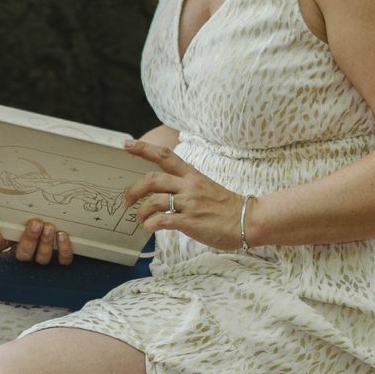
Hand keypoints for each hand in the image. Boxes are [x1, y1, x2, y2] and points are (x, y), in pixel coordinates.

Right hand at [0, 218, 73, 264]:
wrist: (52, 223)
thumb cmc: (30, 223)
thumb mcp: (16, 221)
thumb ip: (5, 227)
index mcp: (11, 245)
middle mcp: (27, 255)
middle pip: (24, 255)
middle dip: (30, 239)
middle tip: (35, 223)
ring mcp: (44, 258)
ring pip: (42, 258)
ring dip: (45, 243)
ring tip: (49, 227)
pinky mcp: (61, 258)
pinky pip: (63, 260)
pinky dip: (64, 249)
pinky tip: (62, 235)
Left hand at [121, 136, 241, 249]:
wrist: (247, 220)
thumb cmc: (226, 207)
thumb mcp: (205, 186)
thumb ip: (185, 185)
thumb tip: (164, 192)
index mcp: (192, 175)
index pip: (165, 156)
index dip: (144, 149)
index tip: (127, 145)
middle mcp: (189, 186)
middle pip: (152, 180)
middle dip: (133, 190)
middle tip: (126, 200)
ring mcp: (189, 204)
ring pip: (154, 201)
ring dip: (141, 212)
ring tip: (141, 219)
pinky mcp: (190, 222)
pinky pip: (163, 220)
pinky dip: (151, 225)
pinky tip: (150, 228)